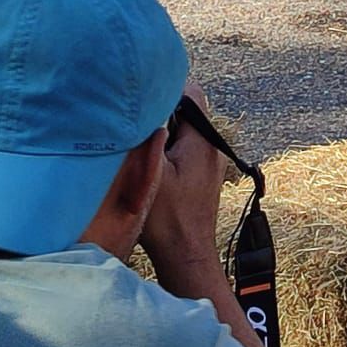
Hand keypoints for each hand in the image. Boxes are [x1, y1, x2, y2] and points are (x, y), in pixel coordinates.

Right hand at [139, 84, 227, 279]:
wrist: (187, 256)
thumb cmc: (168, 219)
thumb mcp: (151, 172)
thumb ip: (149, 137)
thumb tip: (139, 111)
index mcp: (203, 139)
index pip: (190, 92)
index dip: (164, 90)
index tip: (140, 101)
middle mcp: (212, 146)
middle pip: (186, 111)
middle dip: (160, 114)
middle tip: (134, 125)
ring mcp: (210, 162)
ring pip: (184, 132)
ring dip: (163, 135)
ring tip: (139, 146)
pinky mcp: (203, 177)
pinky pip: (185, 150)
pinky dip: (168, 151)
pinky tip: (150, 166)